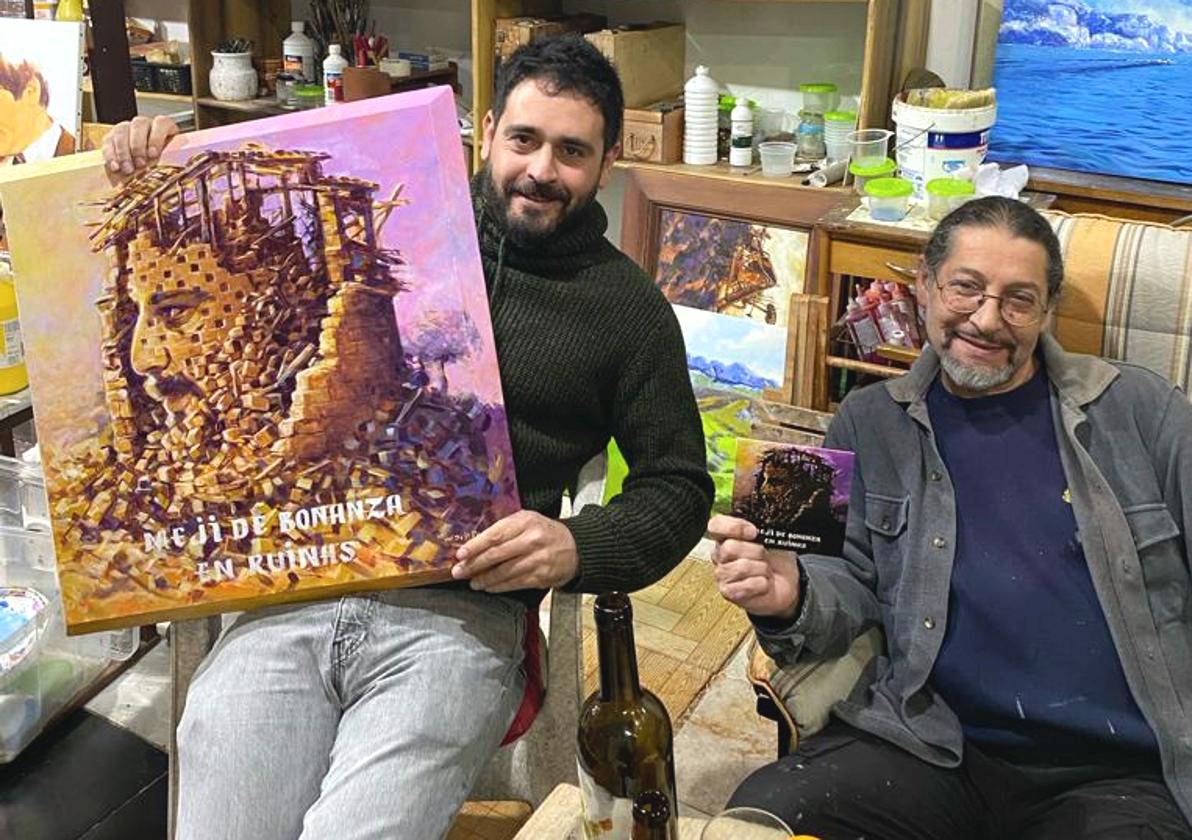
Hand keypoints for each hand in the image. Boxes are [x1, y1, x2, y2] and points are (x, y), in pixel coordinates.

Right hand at [102, 116, 179, 179]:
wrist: (146, 168)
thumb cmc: (161, 163)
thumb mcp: (170, 161)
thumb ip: (171, 160)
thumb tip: (177, 170)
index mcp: (162, 127)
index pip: (161, 123)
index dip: (157, 137)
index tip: (153, 154)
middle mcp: (144, 124)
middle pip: (138, 126)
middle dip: (138, 146)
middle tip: (140, 164)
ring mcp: (126, 129)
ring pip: (122, 132)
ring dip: (124, 152)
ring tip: (128, 169)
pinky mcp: (112, 137)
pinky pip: (108, 142)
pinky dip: (111, 155)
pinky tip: (115, 167)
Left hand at [452, 511, 578, 592]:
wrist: (575, 547)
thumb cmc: (545, 533)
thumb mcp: (527, 521)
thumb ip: (504, 529)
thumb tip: (475, 544)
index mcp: (526, 522)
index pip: (495, 535)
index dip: (476, 546)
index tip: (461, 554)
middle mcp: (532, 540)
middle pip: (497, 555)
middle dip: (474, 565)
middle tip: (459, 571)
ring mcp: (537, 560)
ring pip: (504, 572)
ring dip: (484, 579)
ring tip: (473, 581)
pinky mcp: (541, 576)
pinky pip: (514, 583)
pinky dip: (498, 586)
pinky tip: (489, 587)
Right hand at [708, 514, 800, 619]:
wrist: (786, 583)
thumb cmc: (775, 559)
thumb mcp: (770, 537)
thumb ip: (760, 527)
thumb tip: (757, 525)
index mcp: (726, 537)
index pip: (716, 525)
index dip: (734, 527)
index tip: (753, 532)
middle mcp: (720, 555)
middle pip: (730, 548)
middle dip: (756, 552)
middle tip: (764, 556)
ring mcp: (722, 575)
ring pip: (741, 567)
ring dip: (762, 569)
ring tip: (764, 571)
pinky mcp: (728, 593)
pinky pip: (748, 585)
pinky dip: (762, 584)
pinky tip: (763, 583)